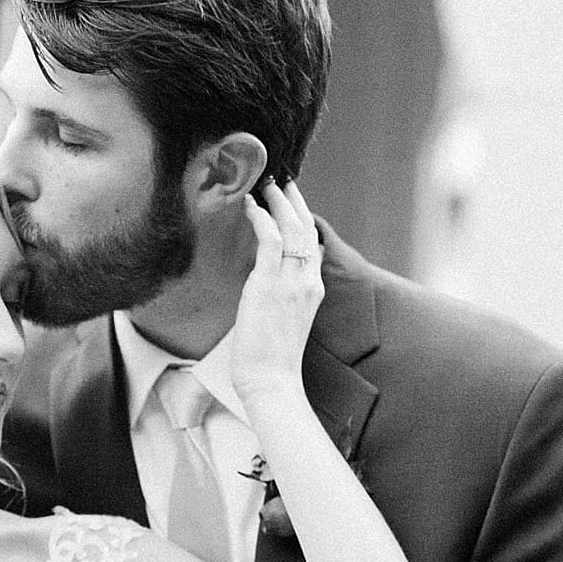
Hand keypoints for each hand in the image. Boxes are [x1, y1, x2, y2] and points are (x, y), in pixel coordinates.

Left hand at [232, 180, 323, 406]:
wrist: (272, 382)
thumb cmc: (272, 361)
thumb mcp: (285, 323)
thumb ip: (283, 298)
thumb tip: (268, 282)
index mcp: (313, 290)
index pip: (312, 245)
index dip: (302, 220)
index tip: (292, 202)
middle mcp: (307, 281)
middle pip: (307, 229)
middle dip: (295, 201)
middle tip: (283, 180)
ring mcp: (291, 282)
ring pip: (292, 228)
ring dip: (278, 202)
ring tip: (266, 185)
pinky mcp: (270, 285)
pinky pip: (269, 239)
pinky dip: (261, 218)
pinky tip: (250, 206)